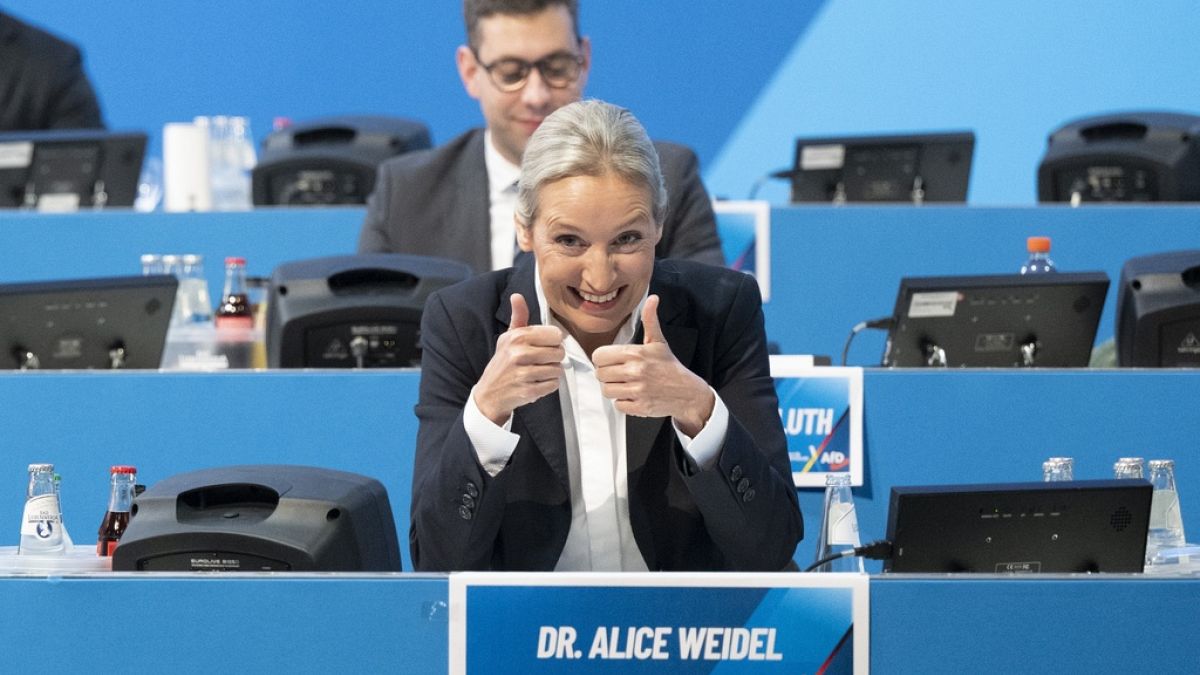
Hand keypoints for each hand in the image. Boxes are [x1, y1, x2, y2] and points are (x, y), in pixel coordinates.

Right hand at [474, 293, 564, 424]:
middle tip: (541, 362)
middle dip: (554, 358)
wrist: (489, 393)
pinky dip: (548, 386)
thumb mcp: (508, 338)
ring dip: (551, 373)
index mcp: (517, 337)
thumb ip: (518, 317)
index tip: (543, 346)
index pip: (555, 335)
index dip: (553, 342)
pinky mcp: (528, 391)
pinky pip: (553, 385)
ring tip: (538, 373)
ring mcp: (523, 374)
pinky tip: (536, 383)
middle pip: (560, 353)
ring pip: (558, 369)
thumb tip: (517, 295)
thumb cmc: (503, 362)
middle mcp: (519, 353)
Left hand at [593, 295, 714, 436]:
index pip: (599, 356)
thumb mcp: (658, 342)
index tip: (612, 361)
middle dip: (608, 375)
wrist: (687, 392)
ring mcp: (638, 390)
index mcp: (636, 353)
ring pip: (606, 390)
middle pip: (600, 374)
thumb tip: (653, 298)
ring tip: (626, 385)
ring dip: (614, 389)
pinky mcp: (640, 406)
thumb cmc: (669, 366)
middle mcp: (635, 371)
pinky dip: (623, 402)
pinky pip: (617, 405)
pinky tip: (634, 395)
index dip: (603, 359)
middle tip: (620, 374)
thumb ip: (650, 320)